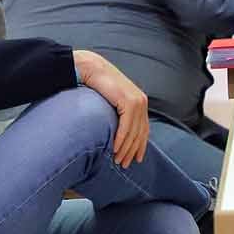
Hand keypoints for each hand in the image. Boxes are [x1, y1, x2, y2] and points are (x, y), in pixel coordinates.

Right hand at [71, 50, 149, 166]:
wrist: (90, 68)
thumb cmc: (96, 84)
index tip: (137, 159)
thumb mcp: (110, 101)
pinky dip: (121, 139)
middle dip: (133, 151)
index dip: (141, 145)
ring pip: (134, 132)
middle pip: (140, 133)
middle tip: (125, 164)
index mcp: (139, 101)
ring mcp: (137, 101)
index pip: (144, 128)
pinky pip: (126, 126)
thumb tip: (115, 130)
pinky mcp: (128, 102)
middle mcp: (141, 101)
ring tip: (118, 160)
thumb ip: (117, 113)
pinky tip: (115, 149)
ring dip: (126, 149)